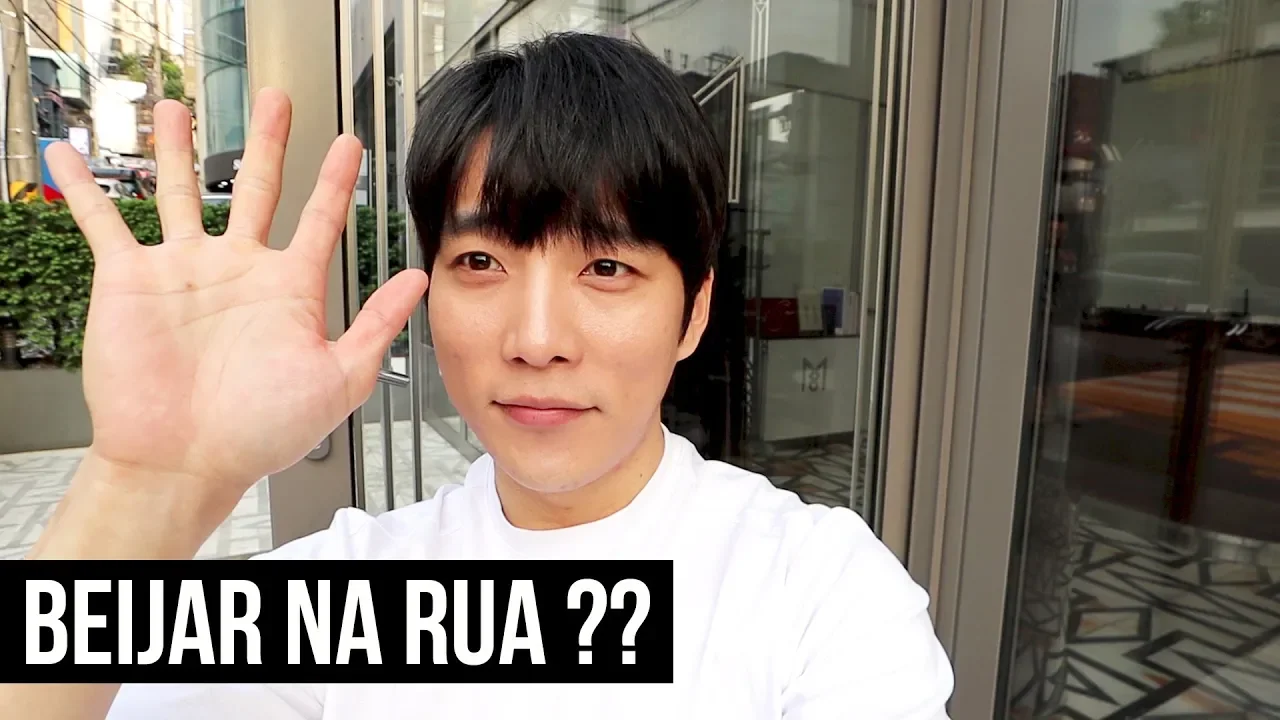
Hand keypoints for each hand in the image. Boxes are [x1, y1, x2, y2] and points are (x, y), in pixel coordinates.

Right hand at [46, 90, 427, 508]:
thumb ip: (376, 326)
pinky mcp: (131, 280)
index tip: (351, 144)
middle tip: (276, 100)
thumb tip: (417, 281)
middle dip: (267, 143)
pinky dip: (85, 188)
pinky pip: (104, 222)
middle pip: (256, 189)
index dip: (336, 181)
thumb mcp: (338, 379)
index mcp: (288, 290)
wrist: (186, 461)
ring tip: (178, 107)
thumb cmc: (261, 433)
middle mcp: (238, 272)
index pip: (319, 219)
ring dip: (179, 150)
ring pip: (181, 193)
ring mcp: (184, 272)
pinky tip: (69, 155)